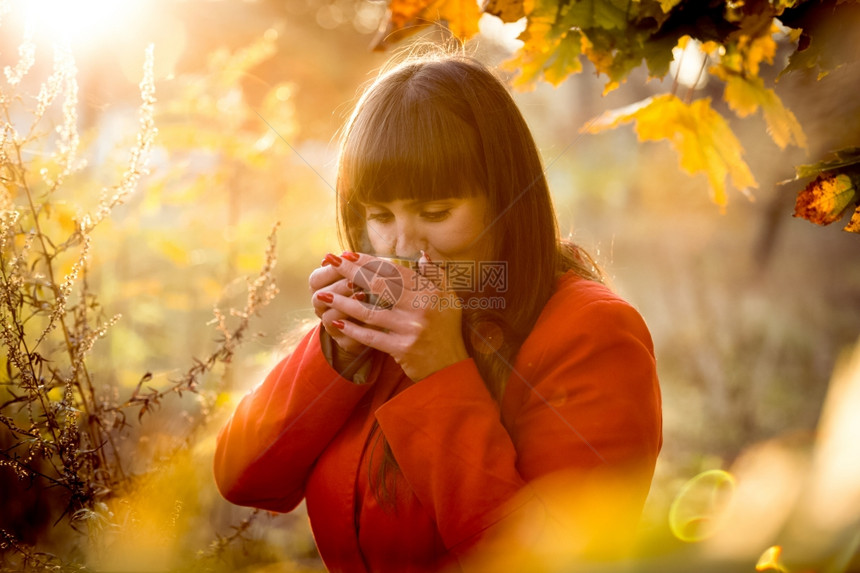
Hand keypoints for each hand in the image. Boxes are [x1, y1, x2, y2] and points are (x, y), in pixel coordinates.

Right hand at [308, 255, 368, 357]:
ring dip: (344, 305)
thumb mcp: (359, 276)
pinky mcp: (344, 342)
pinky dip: (359, 326)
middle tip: (355, 279)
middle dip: (338, 287)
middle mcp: (320, 308)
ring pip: (329, 317)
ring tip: (362, 295)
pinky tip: (373, 315)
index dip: (330, 271)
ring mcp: (330, 326)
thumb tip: (349, 254)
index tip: (346, 261)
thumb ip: (354, 267)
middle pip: (319, 296)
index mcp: (319, 289)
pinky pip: (347, 337)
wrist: (372, 324)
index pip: (315, 279)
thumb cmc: (364, 291)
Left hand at [317, 252, 468, 380]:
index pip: (394, 271)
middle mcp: (421, 308)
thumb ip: (435, 275)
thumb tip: (422, 254)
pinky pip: (371, 337)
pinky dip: (353, 330)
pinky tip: (336, 323)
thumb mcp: (449, 298)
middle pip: (379, 285)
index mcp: (430, 292)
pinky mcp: (402, 349)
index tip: (348, 254)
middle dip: (351, 271)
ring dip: (343, 302)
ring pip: (370, 311)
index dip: (369, 261)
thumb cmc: (448, 329)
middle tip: (330, 261)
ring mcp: (410, 329)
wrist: (450, 366)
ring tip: (322, 295)